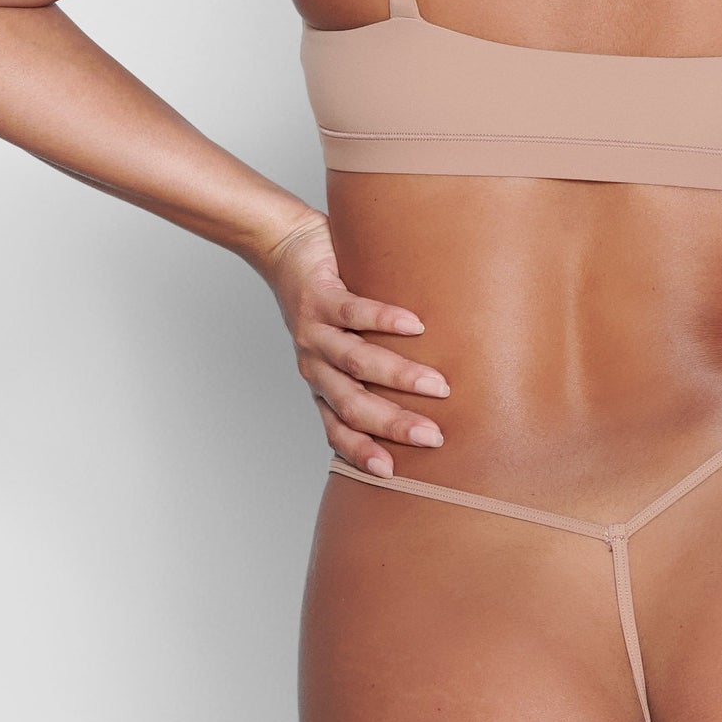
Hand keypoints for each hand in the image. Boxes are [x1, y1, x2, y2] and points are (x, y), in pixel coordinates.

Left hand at [257, 212, 446, 477]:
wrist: (283, 248)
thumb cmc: (326, 303)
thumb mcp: (342, 346)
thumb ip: (374, 370)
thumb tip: (435, 396)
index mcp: (321, 385)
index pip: (337, 429)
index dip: (360, 452)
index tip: (391, 473)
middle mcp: (315, 365)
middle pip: (352, 405)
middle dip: (393, 425)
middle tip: (432, 437)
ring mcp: (315, 332)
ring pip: (355, 363)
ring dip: (398, 377)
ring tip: (437, 386)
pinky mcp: (321, 297)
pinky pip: (354, 312)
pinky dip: (384, 320)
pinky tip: (414, 327)